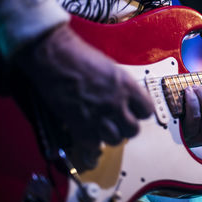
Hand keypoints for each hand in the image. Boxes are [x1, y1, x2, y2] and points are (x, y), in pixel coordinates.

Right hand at [14, 25, 153, 171]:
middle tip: (118, 124)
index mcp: (127, 86)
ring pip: (115, 140)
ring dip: (110, 137)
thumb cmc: (80, 56)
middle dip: (126, 128)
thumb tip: (125, 101)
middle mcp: (116, 103)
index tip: (133, 112)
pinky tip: (89, 139)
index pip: (146, 110)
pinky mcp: (80, 125)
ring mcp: (99, 115)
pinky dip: (92, 146)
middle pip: (133, 130)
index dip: (139, 113)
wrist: (54, 56)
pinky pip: (93, 146)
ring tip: (103, 131)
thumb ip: (121, 87)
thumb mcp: (111, 68)